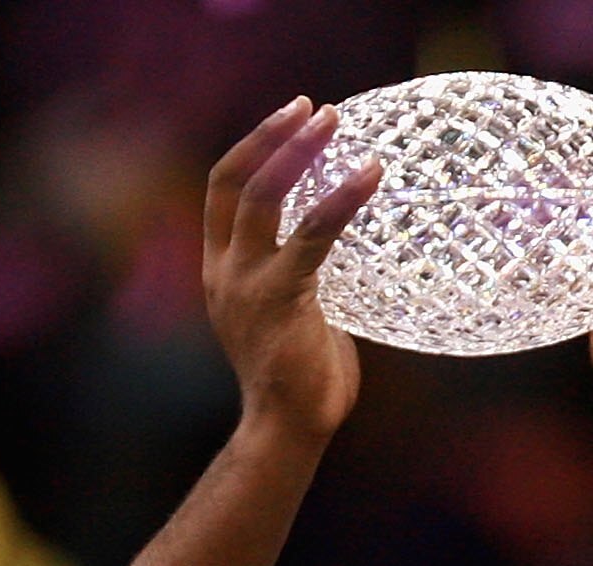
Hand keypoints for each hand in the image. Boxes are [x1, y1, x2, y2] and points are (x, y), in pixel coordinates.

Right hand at [204, 99, 380, 440]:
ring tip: (335, 121)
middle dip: (273, 137)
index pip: (222, 192)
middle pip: (234, 182)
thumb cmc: (301, 380)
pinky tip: (371, 175)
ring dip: (298, 152)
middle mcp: (224, 272)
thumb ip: (302, 275)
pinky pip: (312, 234)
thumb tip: (346, 248)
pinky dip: (342, 198)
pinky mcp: (280, 298)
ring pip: (262, 198)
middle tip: (317, 109)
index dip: (254, 149)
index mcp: (220, 272)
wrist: (287, 430)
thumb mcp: (291, 314)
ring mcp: (247, 284)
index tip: (292, 119)